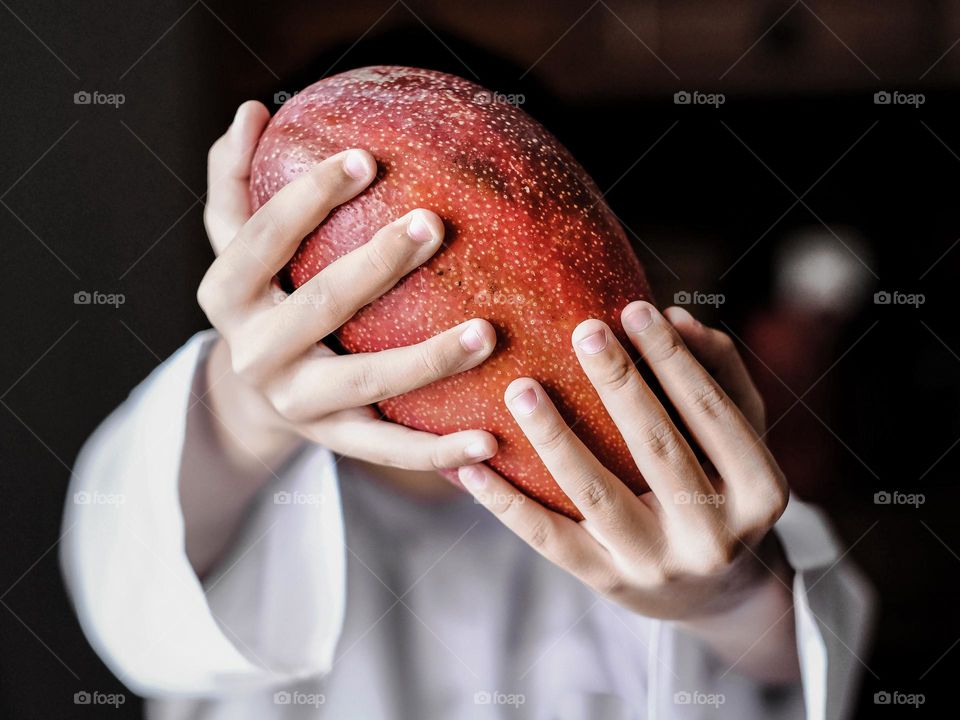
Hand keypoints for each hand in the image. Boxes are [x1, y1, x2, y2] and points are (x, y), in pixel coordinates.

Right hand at [195, 101, 499, 483]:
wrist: (250, 399)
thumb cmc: (260, 299)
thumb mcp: (235, 246)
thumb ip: (236, 182)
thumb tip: (251, 112)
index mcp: (225, 295)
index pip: (263, 238)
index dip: (308, 197)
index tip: (367, 159)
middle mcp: (253, 353)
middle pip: (319, 305)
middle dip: (376, 263)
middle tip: (433, 224)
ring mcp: (295, 405)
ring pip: (364, 383)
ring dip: (426, 360)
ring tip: (487, 333)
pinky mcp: (333, 442)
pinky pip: (388, 450)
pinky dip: (438, 452)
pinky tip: (491, 440)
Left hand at [459, 303, 797, 681]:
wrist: (718, 592)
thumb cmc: (725, 488)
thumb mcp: (743, 435)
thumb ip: (719, 372)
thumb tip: (675, 316)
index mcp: (760, 492)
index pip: (712, 413)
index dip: (674, 359)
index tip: (635, 308)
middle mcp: (713, 536)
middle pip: (657, 449)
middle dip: (620, 385)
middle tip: (585, 330)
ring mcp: (657, 566)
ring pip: (595, 495)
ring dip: (554, 438)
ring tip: (520, 388)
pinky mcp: (609, 583)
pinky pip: (548, 539)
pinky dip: (505, 502)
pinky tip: (470, 464)